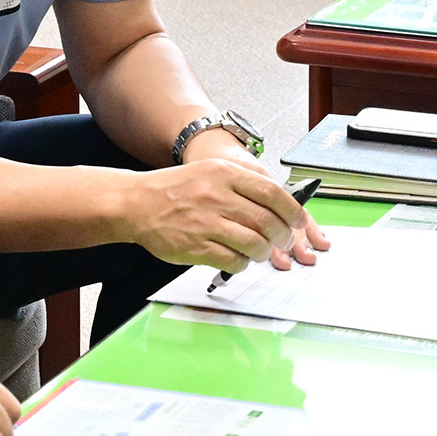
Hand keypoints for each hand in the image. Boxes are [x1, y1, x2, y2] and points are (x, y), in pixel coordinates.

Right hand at [127, 155, 328, 272]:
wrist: (136, 203)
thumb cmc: (175, 189)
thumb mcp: (211, 171)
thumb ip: (243, 182)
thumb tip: (279, 200)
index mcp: (224, 174)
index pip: (272, 193)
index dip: (292, 210)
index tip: (299, 221)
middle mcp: (217, 197)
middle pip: (267, 221)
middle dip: (282, 236)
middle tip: (282, 240)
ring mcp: (206, 223)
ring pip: (254, 244)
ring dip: (264, 252)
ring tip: (260, 252)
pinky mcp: (195, 247)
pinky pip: (233, 261)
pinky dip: (243, 264)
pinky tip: (239, 259)